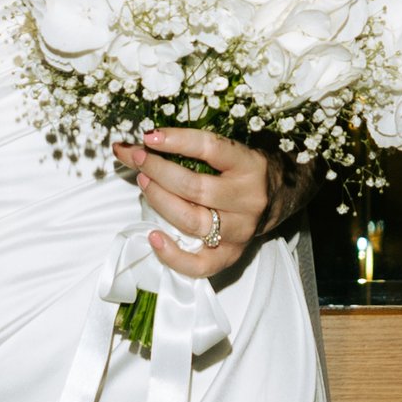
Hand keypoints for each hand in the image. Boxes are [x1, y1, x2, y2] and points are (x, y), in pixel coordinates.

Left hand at [111, 127, 308, 281]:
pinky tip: (153, 236)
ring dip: (160, 202)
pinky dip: (171, 254)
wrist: (275, 199)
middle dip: (159, 171)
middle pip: (196, 188)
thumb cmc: (239, 172)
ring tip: (144, 184)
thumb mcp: (224, 153)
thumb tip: (125, 147)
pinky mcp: (230, 255)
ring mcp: (240, 231)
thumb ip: (182, 148)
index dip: (177, 141)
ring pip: (193, 221)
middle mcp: (247, 199)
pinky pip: (199, 264)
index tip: (149, 136)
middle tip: (139, 159)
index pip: (211, 148)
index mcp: (248, 166)